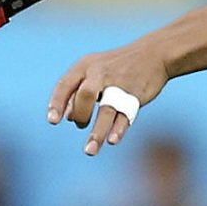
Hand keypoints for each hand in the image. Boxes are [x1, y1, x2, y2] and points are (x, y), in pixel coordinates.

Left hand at [48, 42, 169, 155]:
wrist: (154, 54)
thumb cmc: (118, 66)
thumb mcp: (94, 71)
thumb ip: (78, 92)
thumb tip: (66, 116)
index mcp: (85, 66)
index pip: (65, 85)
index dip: (57, 104)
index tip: (53, 121)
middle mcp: (100, 73)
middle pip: (84, 96)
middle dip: (80, 115)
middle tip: (81, 125)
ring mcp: (119, 84)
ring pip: (106, 110)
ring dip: (97, 132)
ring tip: (90, 151)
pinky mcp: (136, 95)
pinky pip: (126, 114)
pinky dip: (118, 128)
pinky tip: (112, 141)